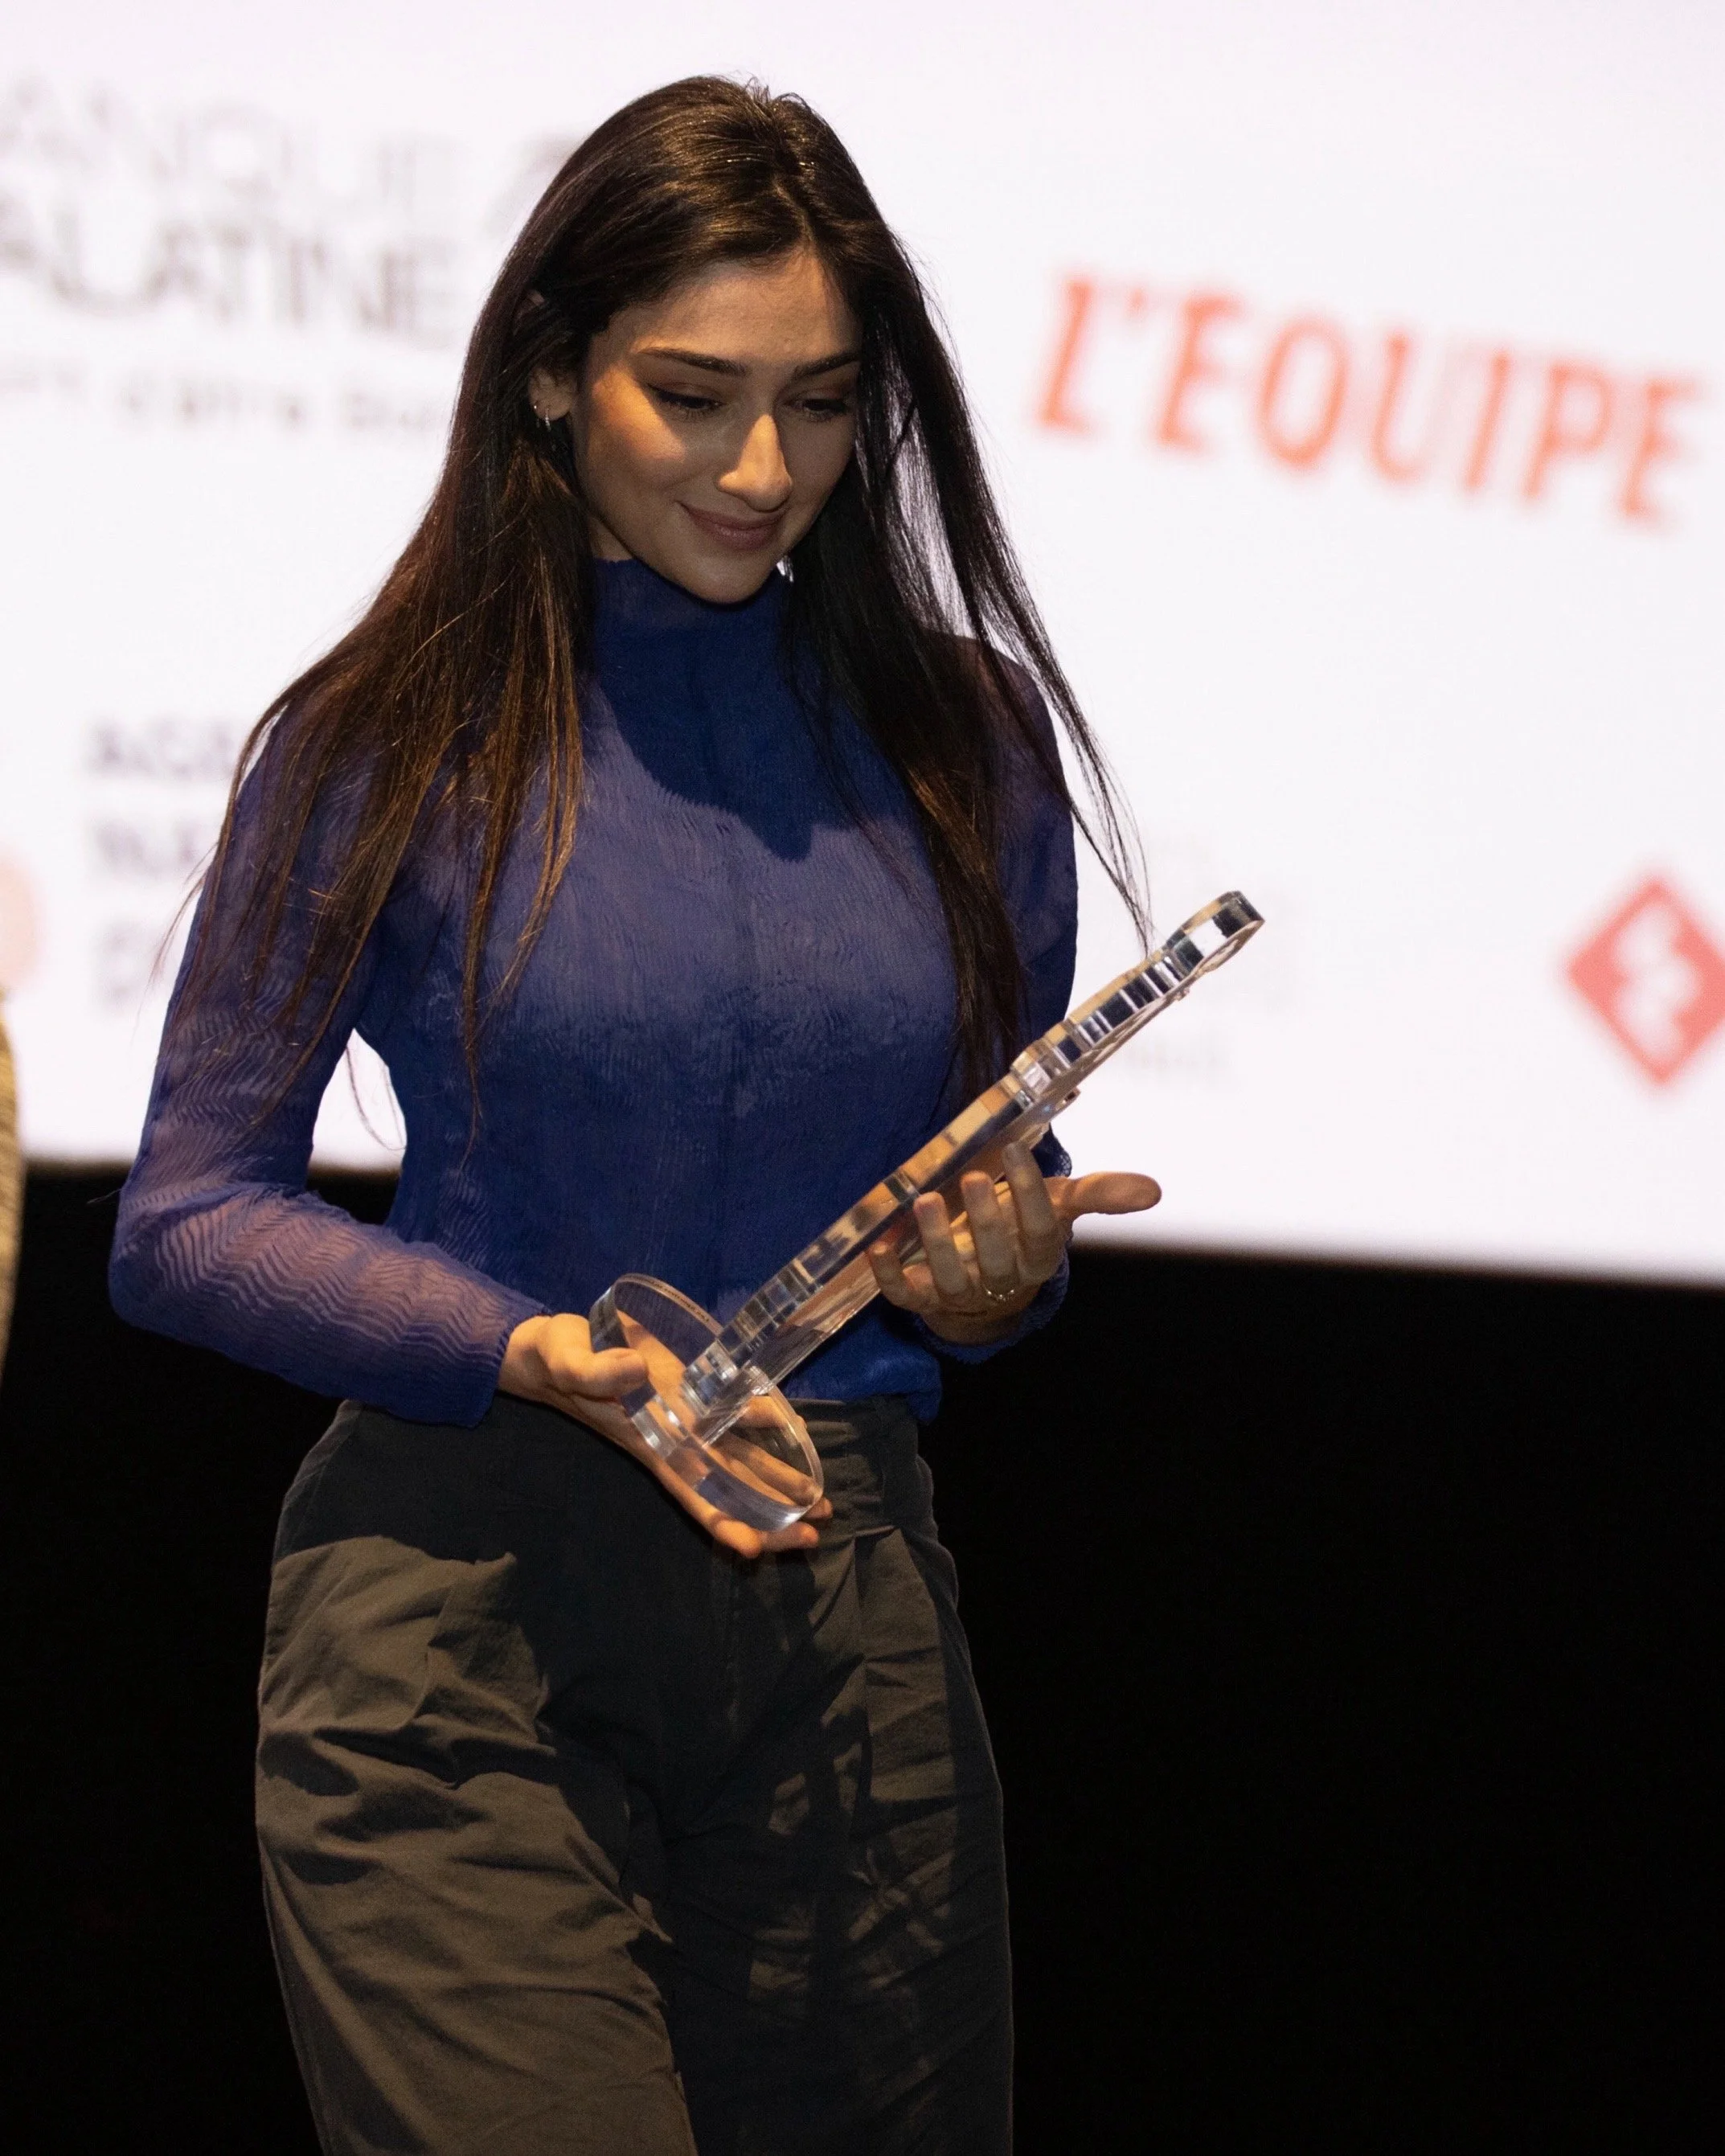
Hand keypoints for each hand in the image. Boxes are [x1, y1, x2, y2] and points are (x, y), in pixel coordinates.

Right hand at [498, 1312, 828, 1557]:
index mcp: (648, 1441)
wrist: (557, 1344)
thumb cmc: (557, 1357)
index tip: (752, 1551)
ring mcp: (686, 1416)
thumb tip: (633, 1370)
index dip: (719, 1521)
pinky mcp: (692, 1388)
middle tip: (816, 1533)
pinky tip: (795, 1434)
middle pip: (727, 1488)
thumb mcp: (568, 1360)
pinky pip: (736, 1415)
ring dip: (778, 1481)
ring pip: (739, 1458)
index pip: (689, 1490)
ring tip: (821, 1505)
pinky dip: (766, 1426)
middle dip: (769, 1515)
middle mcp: (674, 1438)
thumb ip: (594, 1371)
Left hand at [867, 1140, 1160, 1343]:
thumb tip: (1154, 1191)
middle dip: (986, 1219)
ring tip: (925, 1201)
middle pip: (996, 1253)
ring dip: (936, 1242)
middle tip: (973, 1179)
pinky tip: (876, 1247)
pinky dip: (889, 1275)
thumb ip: (1099, 1194)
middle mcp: (1002, 1277)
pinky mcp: (923, 1298)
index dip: (1029, 1193)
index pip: (1040, 1228)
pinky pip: (905, 1294)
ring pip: (950, 1275)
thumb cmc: (1021, 1230)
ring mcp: (960, 1291)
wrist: (985, 1287)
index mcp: (1038, 1253)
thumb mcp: (1057, 1207)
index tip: (1013, 1152)